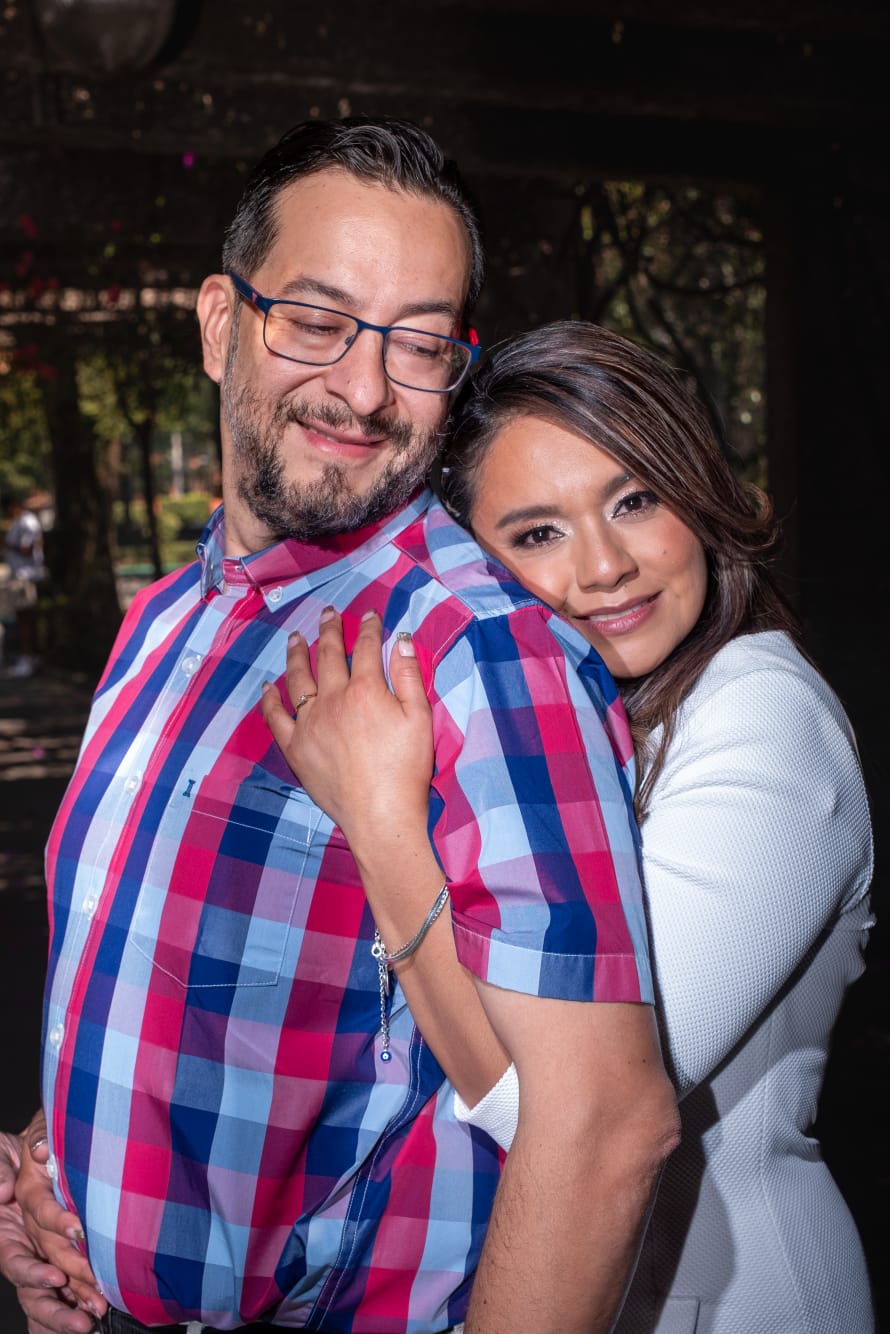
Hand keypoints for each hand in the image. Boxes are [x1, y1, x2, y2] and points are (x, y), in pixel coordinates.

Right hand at [0, 1129, 97, 1333]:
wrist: (30, 1152)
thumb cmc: (10, 1155)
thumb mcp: (0, 1157)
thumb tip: (2, 1192)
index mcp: (4, 1235)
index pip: (14, 1261)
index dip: (32, 1272)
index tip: (55, 1274)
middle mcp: (22, 1251)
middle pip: (34, 1290)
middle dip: (57, 1308)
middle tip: (84, 1316)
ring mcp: (40, 1255)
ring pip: (52, 1293)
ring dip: (74, 1305)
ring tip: (97, 1313)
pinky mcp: (58, 1253)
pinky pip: (68, 1284)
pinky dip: (82, 1297)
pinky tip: (102, 1306)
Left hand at [262, 608, 433, 853]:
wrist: (381, 815)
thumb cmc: (407, 768)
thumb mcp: (420, 718)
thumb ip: (409, 675)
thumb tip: (400, 638)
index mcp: (366, 690)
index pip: (366, 647)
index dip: (369, 627)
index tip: (369, 614)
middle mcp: (332, 699)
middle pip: (328, 655)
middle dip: (329, 630)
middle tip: (328, 613)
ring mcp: (309, 723)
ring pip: (297, 678)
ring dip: (296, 653)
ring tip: (295, 637)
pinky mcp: (296, 748)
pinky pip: (276, 717)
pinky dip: (270, 699)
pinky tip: (268, 686)